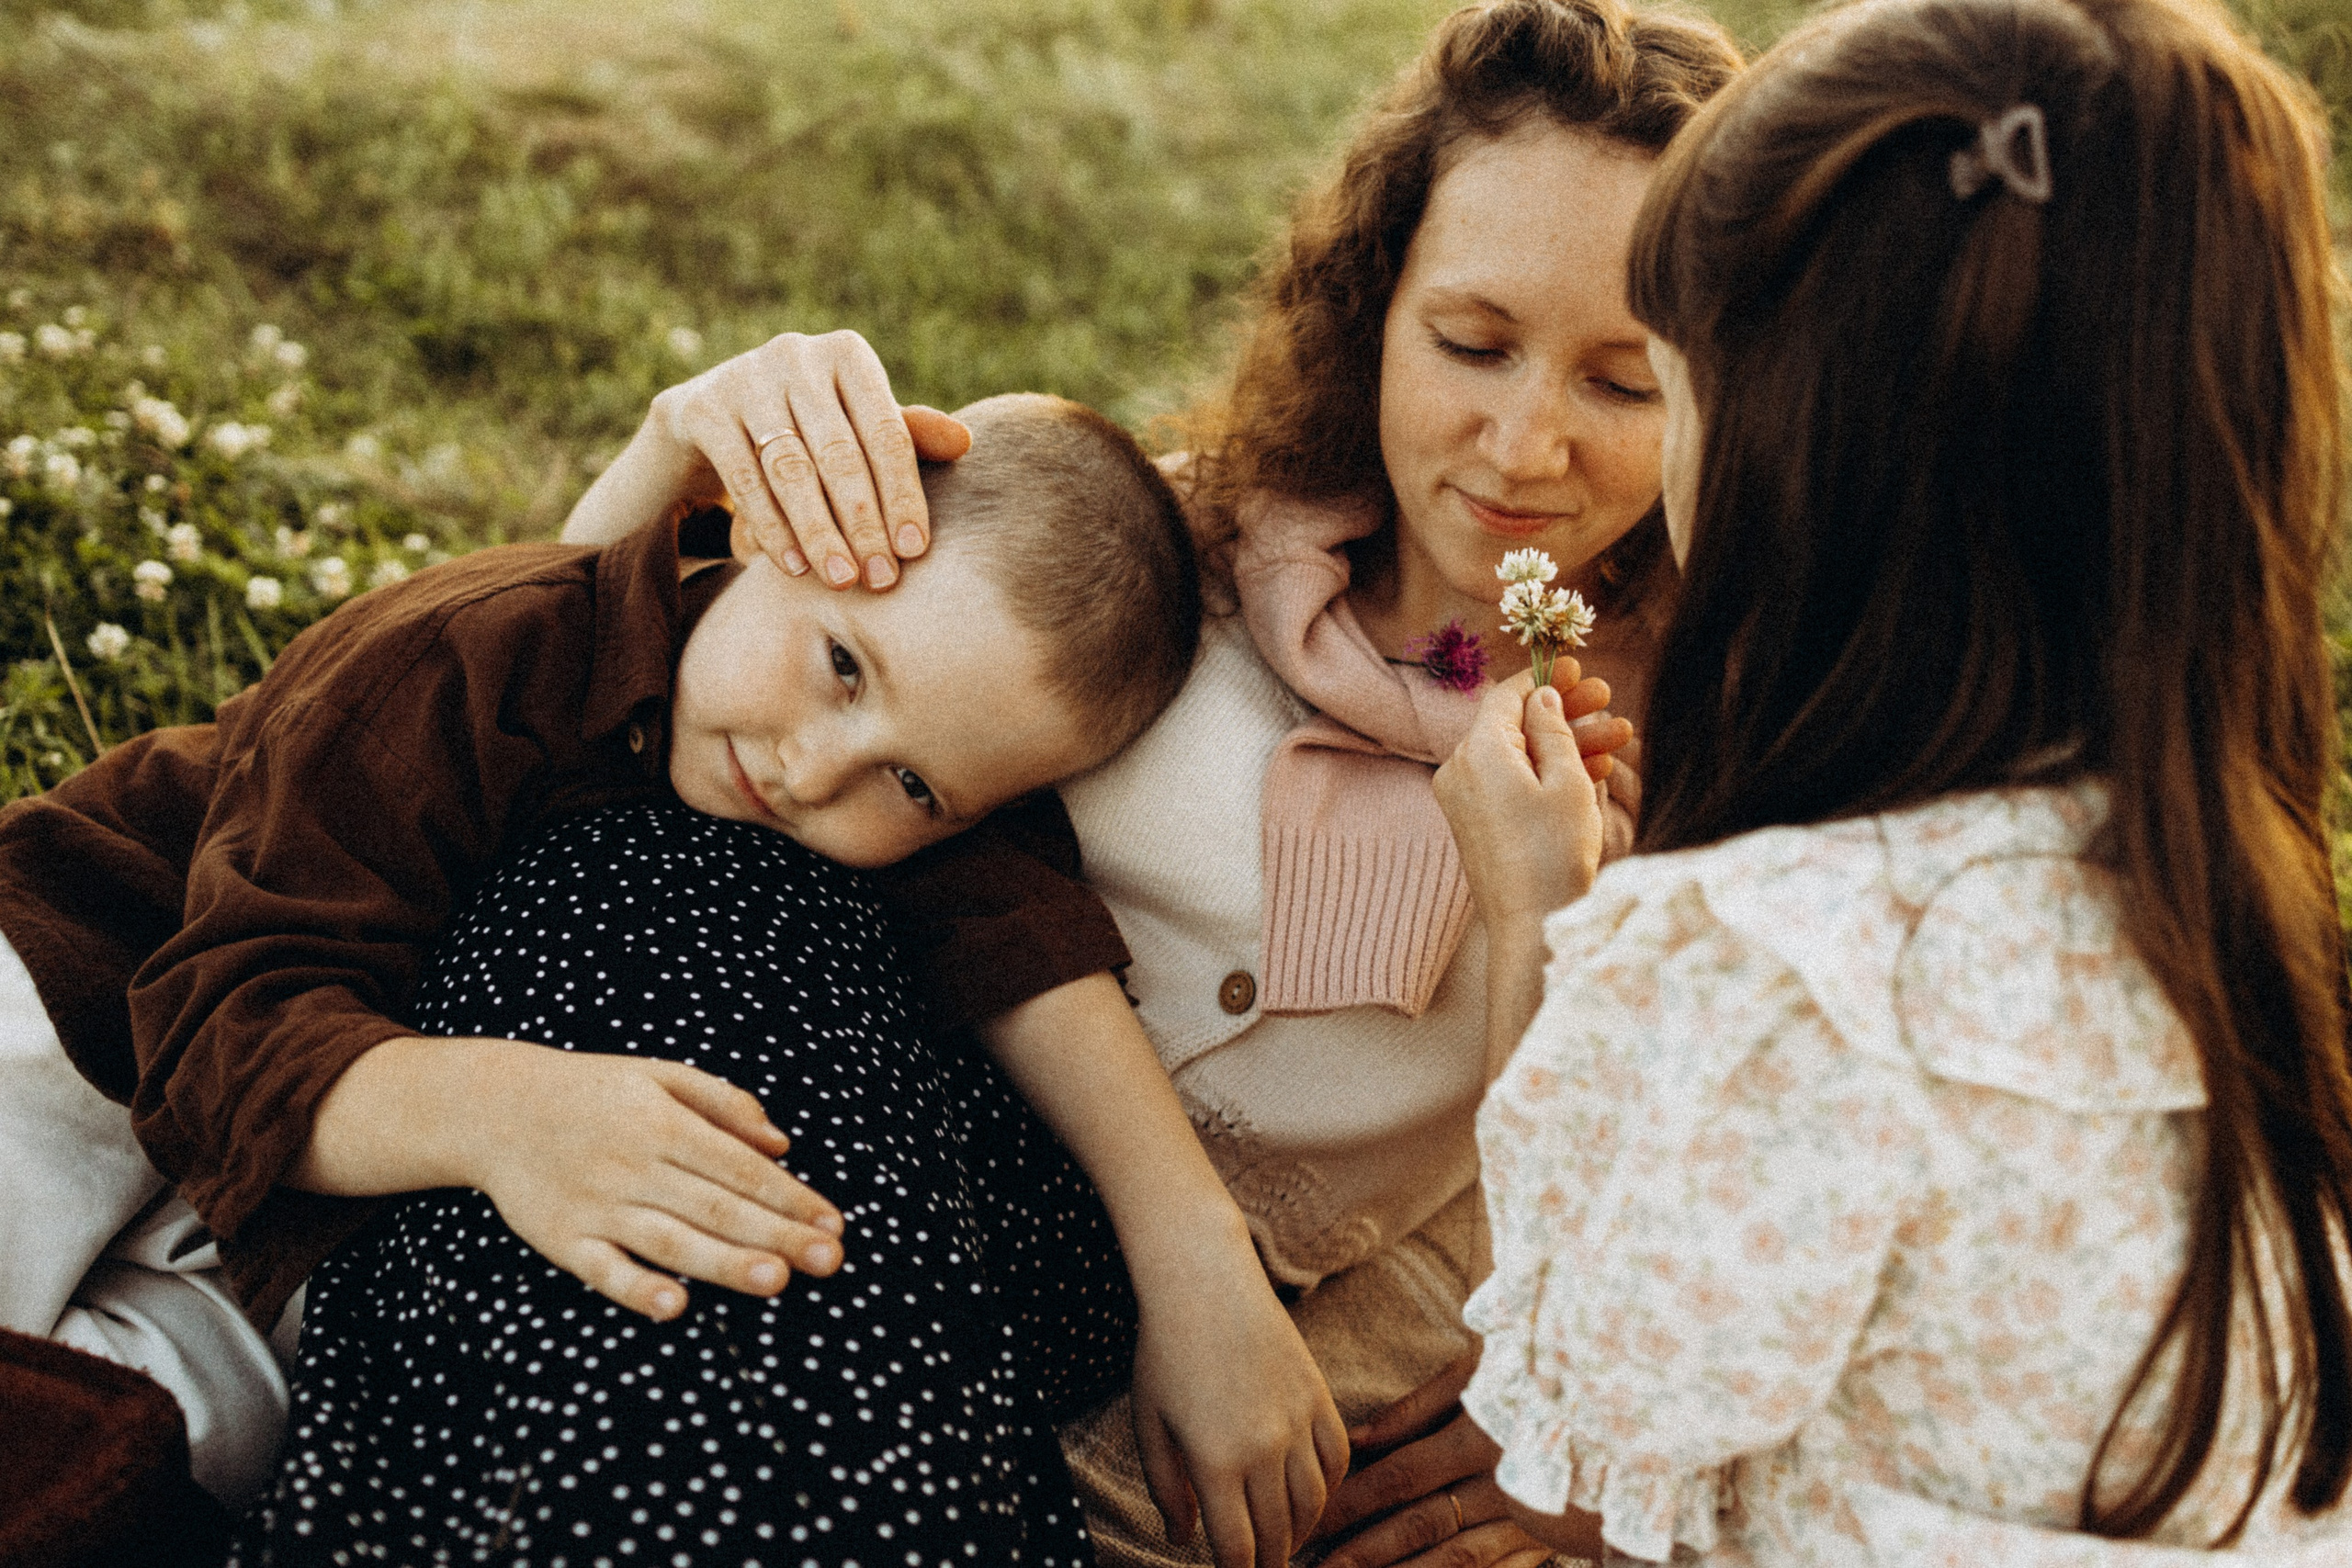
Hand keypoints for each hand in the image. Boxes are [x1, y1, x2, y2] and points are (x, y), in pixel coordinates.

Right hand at [458, 1039, 846, 1320]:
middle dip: (777, 1234)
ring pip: (670, 1240)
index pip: (740, 1167)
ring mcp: (597, 1205)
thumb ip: (725, 1103)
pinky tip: (676, 1306)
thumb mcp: (661, 1075)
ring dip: (724, 1262)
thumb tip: (782, 1145)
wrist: (496, 1107)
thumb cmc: (595, 1092)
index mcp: (663, 1123)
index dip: (790, 1196)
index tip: (833, 1224)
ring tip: (777, 1280)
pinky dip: (637, 1288)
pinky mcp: (563, 1239)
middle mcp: (634, 1165)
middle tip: (829, 1260)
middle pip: (716, 1207)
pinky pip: (603, 1270)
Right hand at [626, 329, 969, 587]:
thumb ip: (907, 435)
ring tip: (843, 579)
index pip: (886, 431)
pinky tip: (794, 568)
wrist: (709, 418)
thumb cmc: (807, 427)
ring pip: (791, 469)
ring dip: (820, 532)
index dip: (903, 493)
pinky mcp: (701, 408)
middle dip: (864, 523)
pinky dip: (772, 528)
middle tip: (882, 579)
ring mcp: (744, 376)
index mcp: (848, 353)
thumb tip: (966, 442)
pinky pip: (744, 478)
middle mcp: (795, 354)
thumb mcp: (856, 427)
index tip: (915, 550)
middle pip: (840, 453)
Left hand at [1127, 1226, 1348, 1567]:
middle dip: (1268, 1561)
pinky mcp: (1318, 1394)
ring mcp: (1297, 1420)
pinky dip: (1329, 1488)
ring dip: (1300, 1532)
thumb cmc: (1164, 1350)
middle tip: (1259, 1567)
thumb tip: (1181, 1538)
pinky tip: (1309, 1498)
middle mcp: (1264, 1447)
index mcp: (1215, 1460)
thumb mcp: (1148, 1423)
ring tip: (1283, 1543)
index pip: (1236, 1547)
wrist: (1203, 1280)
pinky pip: (1338, 1459)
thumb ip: (1165, 1488)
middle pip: (1277, 1533)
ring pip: (1313, 1502)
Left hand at [1309, 1351, 1550, 1567]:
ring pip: (1455, 1559)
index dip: (1351, 1501)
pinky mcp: (1549, 1540)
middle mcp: (1504, 1480)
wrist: (1637, 1401)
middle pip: (1418, 1526)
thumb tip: (1360, 1437)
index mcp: (1482, 1432)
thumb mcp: (1483, 1367)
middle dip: (1362, 1553)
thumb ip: (1419, 1407)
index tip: (1309, 1518)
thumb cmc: (1547, 1364)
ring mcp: (1530, 1517)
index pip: (1399, 1475)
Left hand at [1436, 675, 1608, 934]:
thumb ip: (1554, 730)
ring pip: (1518, 755)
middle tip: (1610, 703)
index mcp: (1477, 752)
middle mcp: (1459, 770)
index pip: (1507, 695)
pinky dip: (1545, 774)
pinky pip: (1509, 783)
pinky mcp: (1474, 823)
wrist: (1532, 928)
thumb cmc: (1554, 855)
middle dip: (1566, 713)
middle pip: (1514, 725)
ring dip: (1565, 745)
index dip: (1546, 678)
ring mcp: (1463, 799)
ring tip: (1620, 739)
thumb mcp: (1568, 781)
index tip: (1580, 669)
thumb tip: (1542, 698)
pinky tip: (1593, 771)